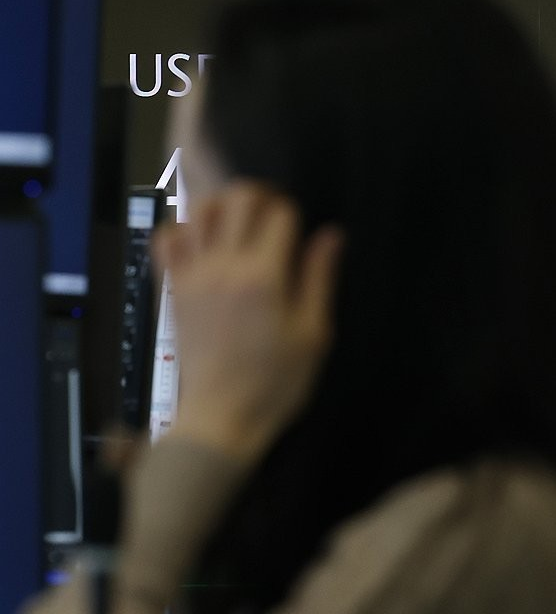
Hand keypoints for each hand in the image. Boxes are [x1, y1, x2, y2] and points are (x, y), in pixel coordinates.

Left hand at [153, 182, 342, 461]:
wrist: (222, 418)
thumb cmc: (277, 382)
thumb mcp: (314, 334)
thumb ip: (319, 279)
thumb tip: (331, 234)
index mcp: (265, 276)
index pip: (279, 213)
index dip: (294, 212)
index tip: (300, 229)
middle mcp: (224, 265)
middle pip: (238, 197)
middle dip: (261, 195)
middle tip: (273, 216)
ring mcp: (192, 274)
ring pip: (199, 209)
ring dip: (223, 204)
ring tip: (239, 223)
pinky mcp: (173, 288)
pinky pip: (165, 239)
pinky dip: (182, 228)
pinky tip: (202, 242)